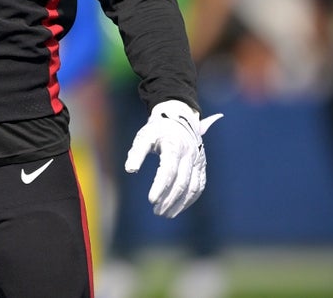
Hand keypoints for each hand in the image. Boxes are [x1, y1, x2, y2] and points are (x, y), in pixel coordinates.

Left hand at [125, 100, 222, 217]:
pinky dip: (190, 199)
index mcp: (174, 146)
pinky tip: (179, 207)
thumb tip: (130, 170)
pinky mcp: (202, 166)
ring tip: (165, 213)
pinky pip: (199, 186)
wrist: (178, 118)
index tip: (151, 200)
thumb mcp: (144, 136)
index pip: (168, 170)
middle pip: (181, 182)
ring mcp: (198, 161)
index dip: (160, 186)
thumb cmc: (157, 129)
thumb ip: (136, 152)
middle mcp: (189, 154)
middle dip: (169, 199)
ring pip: (193, 187)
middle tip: (156, 211)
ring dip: (180, 203)